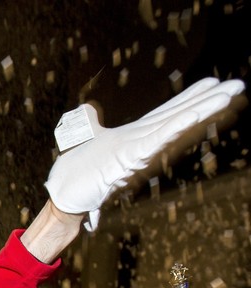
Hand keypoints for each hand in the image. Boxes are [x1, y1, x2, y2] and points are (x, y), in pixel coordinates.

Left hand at [45, 77, 244, 229]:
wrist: (63, 197)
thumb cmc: (75, 174)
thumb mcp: (83, 139)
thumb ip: (89, 123)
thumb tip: (88, 108)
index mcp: (134, 136)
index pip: (166, 113)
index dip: (189, 98)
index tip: (212, 82)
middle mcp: (141, 143)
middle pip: (179, 116)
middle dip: (208, 101)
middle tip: (238, 85)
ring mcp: (137, 151)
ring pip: (175, 125)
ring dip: (203, 109)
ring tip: (231, 94)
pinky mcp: (129, 159)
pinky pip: (157, 140)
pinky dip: (176, 127)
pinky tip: (197, 115)